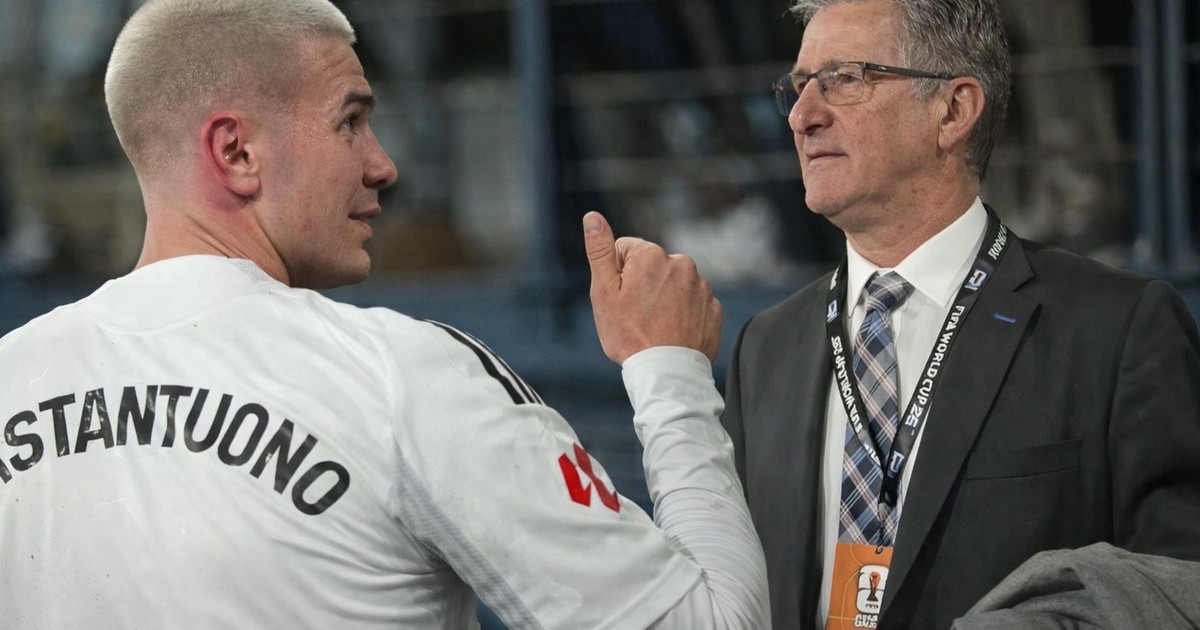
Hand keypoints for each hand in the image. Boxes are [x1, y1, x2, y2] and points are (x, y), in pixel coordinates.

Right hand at [583, 211, 721, 363]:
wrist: (666, 372)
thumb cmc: (628, 334)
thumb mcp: (603, 292)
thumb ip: (599, 251)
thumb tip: (592, 216)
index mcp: (652, 255)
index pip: (626, 250)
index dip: (617, 274)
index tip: (620, 298)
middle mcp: (682, 263)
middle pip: (652, 266)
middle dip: (643, 284)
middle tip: (636, 315)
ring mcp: (702, 286)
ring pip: (674, 284)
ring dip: (664, 298)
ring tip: (655, 326)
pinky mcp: (713, 308)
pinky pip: (693, 303)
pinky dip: (683, 313)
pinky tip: (673, 332)